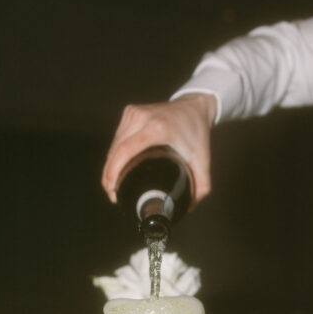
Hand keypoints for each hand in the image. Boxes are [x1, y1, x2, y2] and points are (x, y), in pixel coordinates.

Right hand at [101, 94, 217, 204]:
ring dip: (109, 166)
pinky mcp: (130, 112)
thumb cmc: (197, 132)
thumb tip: (190, 206)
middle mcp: (142, 117)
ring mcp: (134, 112)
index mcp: (158, 127)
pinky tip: (115, 168)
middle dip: (109, 175)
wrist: (194, 107)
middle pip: (116, 150)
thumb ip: (202, 186)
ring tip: (113, 185)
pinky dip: (114, 154)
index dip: (114, 172)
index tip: (113, 190)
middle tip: (113, 195)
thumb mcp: (203, 159)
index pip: (126, 150)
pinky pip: (117, 137)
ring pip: (114, 144)